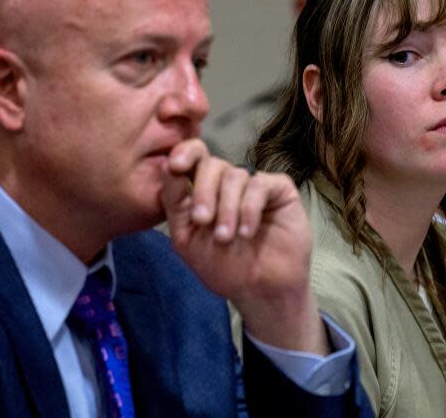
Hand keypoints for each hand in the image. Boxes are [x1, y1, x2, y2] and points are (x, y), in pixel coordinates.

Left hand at [160, 139, 328, 354]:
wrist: (260, 291)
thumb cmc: (223, 267)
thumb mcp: (187, 238)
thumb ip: (174, 202)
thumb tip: (166, 165)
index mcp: (203, 190)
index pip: (192, 157)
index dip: (184, 153)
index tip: (175, 165)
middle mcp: (228, 183)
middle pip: (211, 164)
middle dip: (204, 192)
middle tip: (202, 221)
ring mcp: (254, 184)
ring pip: (235, 176)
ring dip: (227, 209)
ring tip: (226, 238)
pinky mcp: (279, 190)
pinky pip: (260, 185)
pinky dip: (249, 208)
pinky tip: (246, 232)